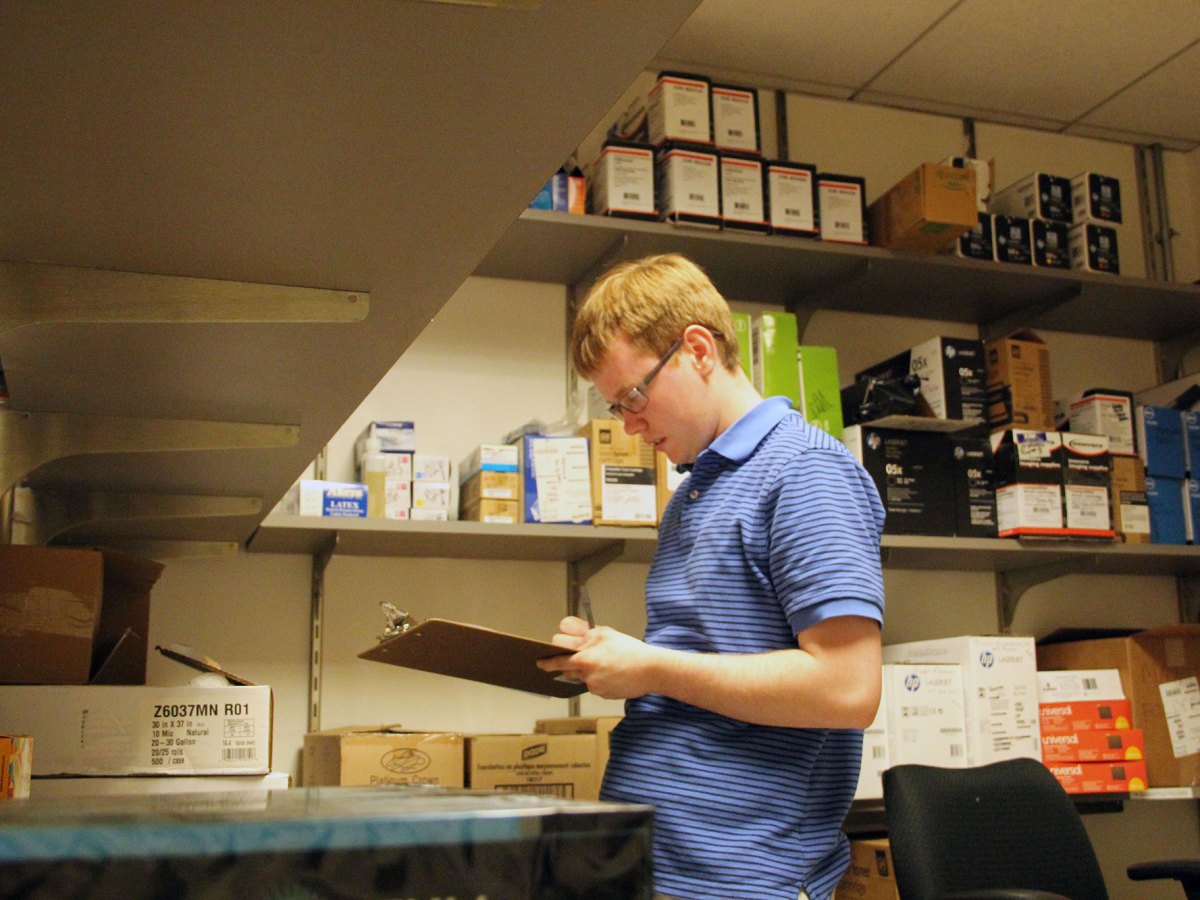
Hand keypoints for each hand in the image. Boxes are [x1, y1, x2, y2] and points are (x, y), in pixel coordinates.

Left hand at [538, 617, 664, 699]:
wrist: (651, 670)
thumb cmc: (630, 651)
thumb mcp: (607, 635)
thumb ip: (586, 635)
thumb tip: (573, 636)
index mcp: (585, 659)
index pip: (560, 661)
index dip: (549, 662)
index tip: (540, 663)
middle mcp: (587, 676)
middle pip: (572, 670)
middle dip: (576, 664)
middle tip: (592, 656)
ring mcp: (596, 688)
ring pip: (585, 678)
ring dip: (591, 671)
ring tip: (610, 663)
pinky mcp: (604, 695)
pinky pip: (596, 686)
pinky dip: (601, 679)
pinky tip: (615, 673)